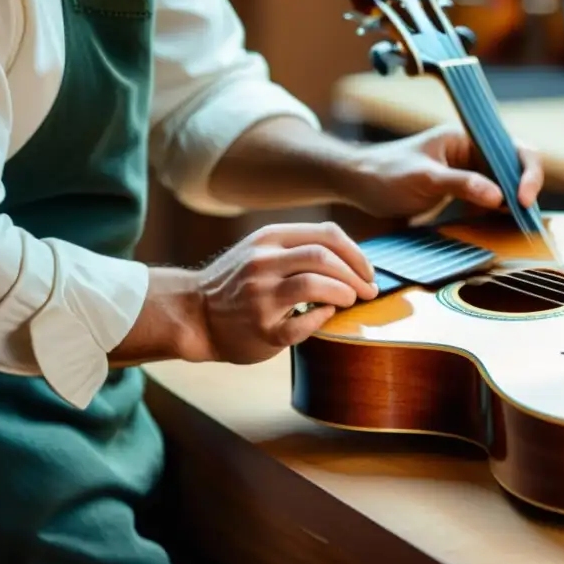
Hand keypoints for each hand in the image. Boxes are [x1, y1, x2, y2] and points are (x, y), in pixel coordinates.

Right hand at [189, 222, 378, 362]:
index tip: (368, 272)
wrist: (194, 314)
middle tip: (368, 291)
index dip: (357, 254)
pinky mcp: (261, 328)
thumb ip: (299, 247)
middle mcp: (262, 263)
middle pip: (324, 257)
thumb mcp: (262, 250)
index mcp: (268, 239)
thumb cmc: (239, 283)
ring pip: (314, 284)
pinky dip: (322, 319)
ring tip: (349, 301)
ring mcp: (259, 296)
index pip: (327, 235)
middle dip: (356, 276)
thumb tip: (355, 259)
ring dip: (343, 294)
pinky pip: (303, 323)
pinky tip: (324, 317)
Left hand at [349, 124, 543, 218]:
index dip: (526, 172)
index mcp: (466, 138)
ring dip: (513, 205)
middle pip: (514, 167)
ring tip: (517, 225)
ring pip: (505, 186)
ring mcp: (469, 172)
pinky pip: (489, 202)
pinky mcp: (462, 192)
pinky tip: (498, 228)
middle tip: (524, 217)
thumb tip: (499, 197)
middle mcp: (472, 152)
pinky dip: (497, 215)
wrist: (358, 186)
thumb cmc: (386, 174)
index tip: (522, 199)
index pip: (511, 147)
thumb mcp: (424, 178)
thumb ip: (461, 184)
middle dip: (524, 190)